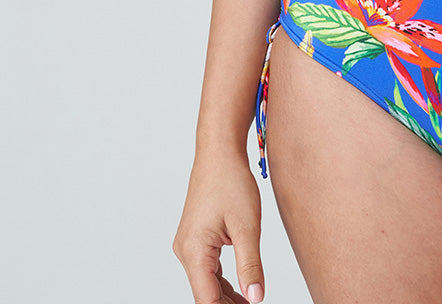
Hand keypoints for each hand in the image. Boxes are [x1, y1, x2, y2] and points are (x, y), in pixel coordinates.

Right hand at [173, 150, 265, 303]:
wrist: (219, 152)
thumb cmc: (231, 181)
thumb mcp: (247, 225)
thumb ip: (250, 265)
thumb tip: (256, 298)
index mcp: (194, 251)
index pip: (207, 299)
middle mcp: (185, 251)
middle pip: (205, 294)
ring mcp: (188, 245)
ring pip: (206, 282)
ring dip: (226, 295)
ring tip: (250, 302)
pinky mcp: (195, 238)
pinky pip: (207, 268)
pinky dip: (222, 280)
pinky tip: (240, 287)